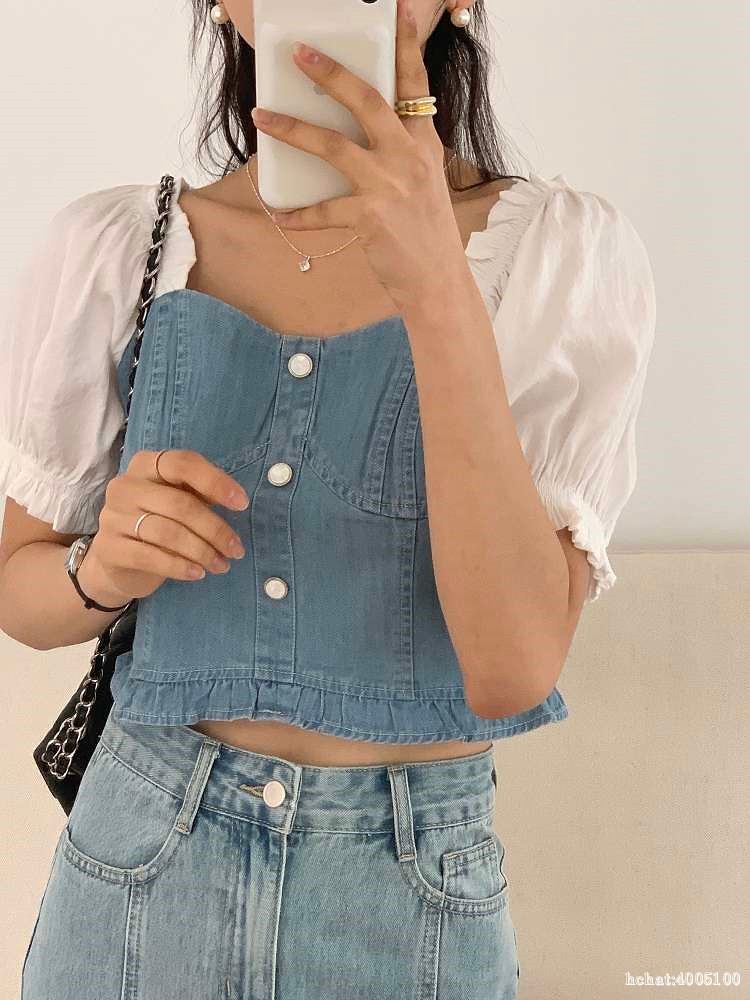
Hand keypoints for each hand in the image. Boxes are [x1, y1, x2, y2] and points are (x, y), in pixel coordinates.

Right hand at [79, 449, 249, 605]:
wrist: (119, 561)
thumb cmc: (157, 523)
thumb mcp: (179, 501)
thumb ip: (201, 494)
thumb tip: (235, 500)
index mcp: (145, 465)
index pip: (182, 464)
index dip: (215, 481)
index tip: (241, 503)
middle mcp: (125, 486)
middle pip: (180, 504)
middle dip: (214, 529)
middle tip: (236, 549)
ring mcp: (112, 517)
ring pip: (167, 532)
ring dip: (202, 551)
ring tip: (221, 565)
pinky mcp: (109, 548)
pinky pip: (150, 557)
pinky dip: (179, 566)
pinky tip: (198, 573)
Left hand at [250, 0, 466, 312]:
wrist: (439, 282)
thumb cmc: (428, 234)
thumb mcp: (424, 183)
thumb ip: (400, 152)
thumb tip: (361, 134)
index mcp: (424, 144)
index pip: (414, 84)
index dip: (405, 44)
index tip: (395, 9)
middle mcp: (409, 158)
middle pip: (366, 101)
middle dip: (331, 73)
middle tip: (300, 53)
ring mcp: (389, 187)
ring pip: (332, 146)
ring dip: (292, 129)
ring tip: (261, 116)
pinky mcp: (369, 219)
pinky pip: (322, 211)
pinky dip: (297, 214)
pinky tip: (277, 213)